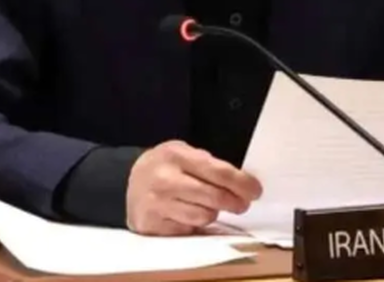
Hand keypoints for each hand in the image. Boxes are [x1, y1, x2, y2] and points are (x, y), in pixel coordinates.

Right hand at [126, 140, 261, 235]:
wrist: (128, 182)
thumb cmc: (164, 166)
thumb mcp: (183, 153)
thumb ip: (208, 164)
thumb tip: (242, 182)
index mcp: (176, 156)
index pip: (218, 172)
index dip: (241, 183)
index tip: (255, 190)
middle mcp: (165, 180)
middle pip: (214, 197)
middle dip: (234, 202)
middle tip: (242, 203)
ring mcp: (157, 204)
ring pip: (203, 216)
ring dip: (212, 213)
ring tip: (209, 205)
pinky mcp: (153, 225)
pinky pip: (188, 230)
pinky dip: (194, 224)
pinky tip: (190, 214)